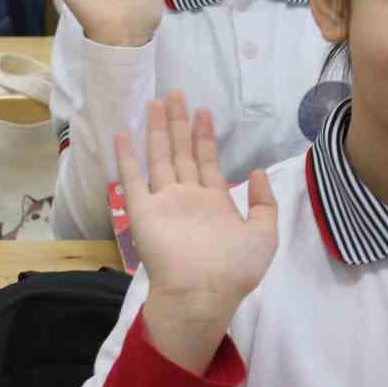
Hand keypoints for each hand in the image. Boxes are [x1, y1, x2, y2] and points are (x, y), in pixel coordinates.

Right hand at [119, 92, 277, 373]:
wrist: (202, 293)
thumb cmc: (234, 268)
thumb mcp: (264, 234)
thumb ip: (264, 202)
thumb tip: (257, 172)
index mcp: (214, 202)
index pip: (207, 161)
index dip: (205, 136)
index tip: (204, 111)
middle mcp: (188, 197)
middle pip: (182, 152)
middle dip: (180, 123)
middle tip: (176, 94)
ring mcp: (164, 202)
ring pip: (159, 157)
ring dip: (157, 130)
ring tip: (155, 102)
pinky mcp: (143, 210)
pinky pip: (132, 179)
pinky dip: (127, 157)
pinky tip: (123, 134)